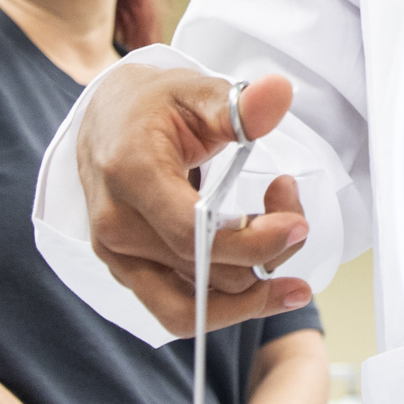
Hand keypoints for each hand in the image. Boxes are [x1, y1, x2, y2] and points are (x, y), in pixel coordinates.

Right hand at [76, 66, 312, 334]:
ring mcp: (117, 256)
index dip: (252, 240)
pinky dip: (228, 303)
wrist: (106, 120)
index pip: (192, 232)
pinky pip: (179, 312)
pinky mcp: (127, 273)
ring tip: (285, 246)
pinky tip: (267, 282)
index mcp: (130, 173)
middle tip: (293, 211)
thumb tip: (280, 92)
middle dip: (266, 252)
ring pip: (194, 309)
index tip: (298, 226)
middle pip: (204, 272)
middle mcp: (116, 225)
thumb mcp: (198, 92)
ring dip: (252, 287)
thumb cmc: (153, 105)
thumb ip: (241, 106)